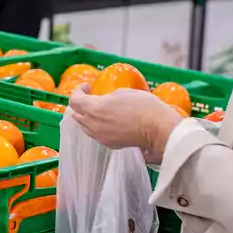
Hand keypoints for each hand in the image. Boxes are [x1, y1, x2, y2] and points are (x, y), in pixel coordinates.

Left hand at [68, 85, 185, 163]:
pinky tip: (109, 122)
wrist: (157, 129)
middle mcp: (93, 125)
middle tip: (92, 97)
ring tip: (101, 111)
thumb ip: (106, 97)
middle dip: (82, 105)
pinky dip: (98, 127)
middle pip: (77, 115)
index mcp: (94, 109)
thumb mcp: (122, 93)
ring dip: (88, 117)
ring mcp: (100, 137)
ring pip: (86, 127)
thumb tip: (103, 101)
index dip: (78, 91)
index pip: (74, 101)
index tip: (88, 87)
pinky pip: (97, 134)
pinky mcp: (110, 144)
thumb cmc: (143, 107)